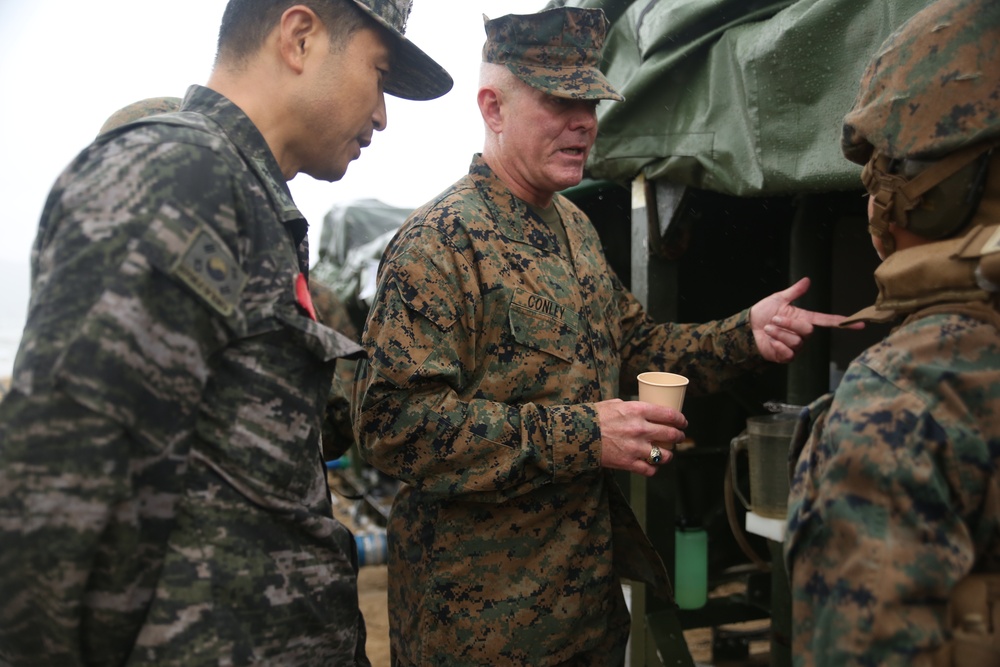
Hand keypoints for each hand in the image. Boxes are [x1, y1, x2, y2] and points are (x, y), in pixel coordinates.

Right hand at [594, 399, 686, 476]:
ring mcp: (635, 447)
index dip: (680, 419)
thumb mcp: (615, 404)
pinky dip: (653, 469)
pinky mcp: (628, 463)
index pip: (669, 415)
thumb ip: (631, 408)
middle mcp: (640, 429)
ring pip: (664, 455)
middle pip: (671, 435)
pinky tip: (652, 465)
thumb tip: (642, 410)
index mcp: (637, 411)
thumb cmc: (593, 416)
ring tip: (666, 453)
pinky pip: (649, 470)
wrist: (576, 434)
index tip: (683, 422)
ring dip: (668, 455)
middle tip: (679, 437)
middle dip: (679, 436)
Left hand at [749, 277, 863, 362]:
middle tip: (774, 319)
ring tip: (768, 328)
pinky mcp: (786, 356)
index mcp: (805, 319)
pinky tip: (770, 341)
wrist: (747, 328)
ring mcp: (796, 346)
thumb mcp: (778, 299)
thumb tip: (807, 280)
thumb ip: (794, 292)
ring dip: (778, 333)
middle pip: (807, 330)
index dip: (843, 322)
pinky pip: (788, 353)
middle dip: (789, 324)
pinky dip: (776, 345)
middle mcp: (803, 334)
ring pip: (796, 342)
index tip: (860, 324)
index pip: (828, 321)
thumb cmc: (764, 313)